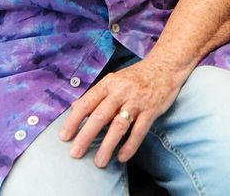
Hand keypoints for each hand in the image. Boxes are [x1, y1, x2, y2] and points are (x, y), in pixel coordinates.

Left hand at [59, 59, 180, 167]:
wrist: (165, 66)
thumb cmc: (136, 76)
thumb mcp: (114, 79)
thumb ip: (96, 94)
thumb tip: (75, 107)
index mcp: (108, 83)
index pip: (87, 103)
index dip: (74, 121)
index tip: (64, 137)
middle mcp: (121, 91)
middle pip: (100, 116)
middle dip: (86, 136)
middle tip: (76, 153)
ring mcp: (137, 101)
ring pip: (119, 125)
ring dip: (107, 145)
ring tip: (99, 161)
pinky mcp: (151, 110)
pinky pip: (139, 131)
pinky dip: (130, 145)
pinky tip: (122, 156)